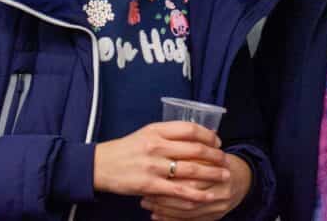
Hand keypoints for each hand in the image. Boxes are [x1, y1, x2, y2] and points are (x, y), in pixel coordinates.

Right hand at [94, 122, 229, 204]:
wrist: (101, 165)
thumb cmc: (126, 149)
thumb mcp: (146, 133)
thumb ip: (167, 134)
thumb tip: (194, 136)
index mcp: (156, 130)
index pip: (190, 129)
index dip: (208, 135)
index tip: (217, 142)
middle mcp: (156, 146)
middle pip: (195, 149)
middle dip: (215, 156)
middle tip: (225, 160)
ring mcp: (153, 166)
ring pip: (191, 170)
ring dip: (212, 174)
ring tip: (224, 177)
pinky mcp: (150, 185)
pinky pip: (179, 191)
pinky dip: (196, 195)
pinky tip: (207, 197)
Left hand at [141, 153, 252, 220]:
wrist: (243, 180)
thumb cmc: (220, 162)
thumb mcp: (210, 150)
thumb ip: (193, 147)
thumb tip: (164, 146)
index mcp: (222, 168)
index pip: (192, 172)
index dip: (169, 173)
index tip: (149, 172)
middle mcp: (223, 189)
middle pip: (189, 193)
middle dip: (163, 193)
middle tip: (144, 191)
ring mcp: (219, 206)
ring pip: (187, 210)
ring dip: (164, 207)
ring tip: (146, 202)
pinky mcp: (214, 217)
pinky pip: (189, 220)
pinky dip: (170, 218)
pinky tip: (156, 214)